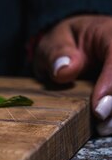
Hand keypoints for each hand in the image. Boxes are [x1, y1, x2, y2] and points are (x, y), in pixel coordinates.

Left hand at [34, 15, 111, 135]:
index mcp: (110, 32)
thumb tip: (63, 71)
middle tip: (102, 125)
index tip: (98, 109)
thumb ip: (56, 53)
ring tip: (104, 128)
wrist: (78, 43)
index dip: (111, 85)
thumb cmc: (67, 41)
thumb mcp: (54, 41)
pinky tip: (109, 124)